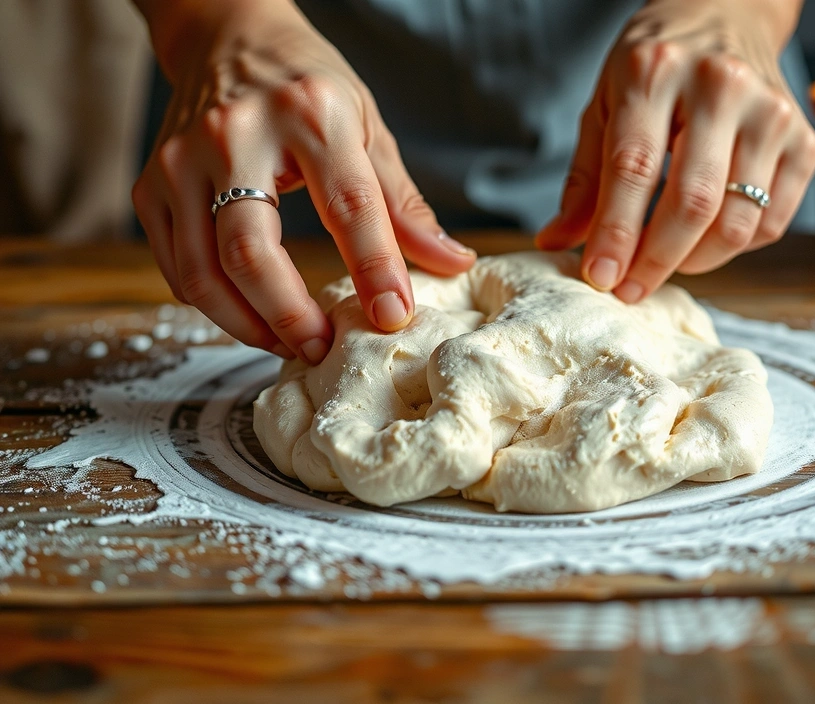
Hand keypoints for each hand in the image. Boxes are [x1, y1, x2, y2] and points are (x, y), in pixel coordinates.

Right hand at [131, 0, 474, 363]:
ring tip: (289, 344)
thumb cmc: (306, 83)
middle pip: (250, 251)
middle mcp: (234, 135)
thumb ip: (403, 203)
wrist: (225, 34)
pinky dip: (213, 306)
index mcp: (308, 114)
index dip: (375, 270)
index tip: (393, 317)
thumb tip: (452, 263)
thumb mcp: (368, 125)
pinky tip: (250, 315)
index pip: (349, 206)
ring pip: (202, 272)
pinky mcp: (151, 184)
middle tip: (322, 349)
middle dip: (289, 316)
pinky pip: (176, 268)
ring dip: (248, 325)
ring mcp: (181, 161)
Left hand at [536, 0, 814, 301]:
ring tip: (665, 261)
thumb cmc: (656, 65)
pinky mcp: (803, 139)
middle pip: (692, 202)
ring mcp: (770, 112)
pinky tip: (707, 237)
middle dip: (655, 261)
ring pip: (737, 221)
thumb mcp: (604, 104)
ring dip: (695, 261)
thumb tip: (557, 243)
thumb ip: (585, 178)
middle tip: (629, 288)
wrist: (726, 13)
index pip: (634, 168)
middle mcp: (721, 85)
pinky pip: (772, 221)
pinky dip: (735, 247)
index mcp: (656, 70)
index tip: (600, 277)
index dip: (616, 232)